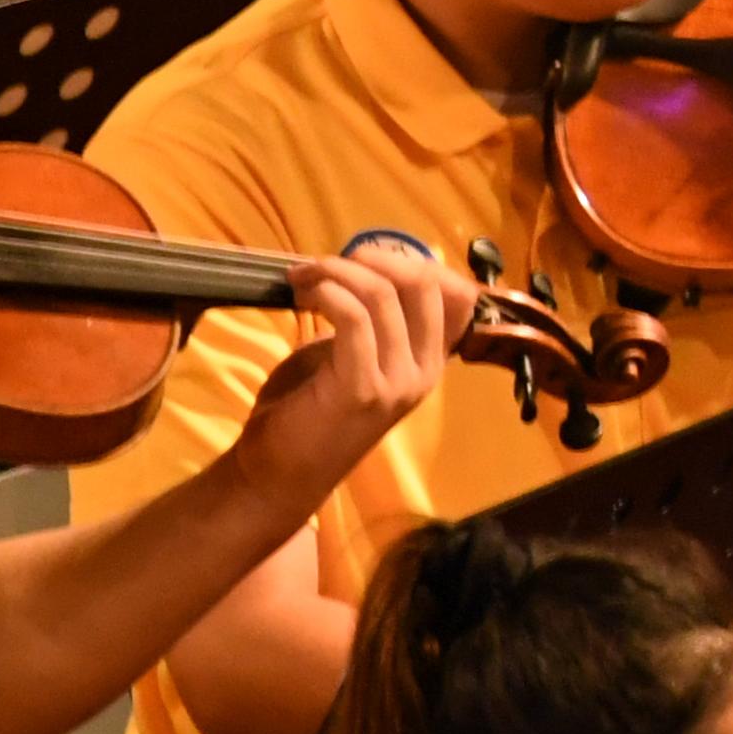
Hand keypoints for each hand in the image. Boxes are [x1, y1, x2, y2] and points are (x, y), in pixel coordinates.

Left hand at [224, 236, 475, 509]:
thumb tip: (359, 271)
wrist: (276, 477)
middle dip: (374, 257)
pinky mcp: (362, 388)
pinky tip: (303, 295)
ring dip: (337, 271)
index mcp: (430, 361)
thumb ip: (366, 322)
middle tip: (327, 262)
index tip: (363, 259)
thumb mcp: (347, 358)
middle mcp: (426, 370)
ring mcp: (398, 381)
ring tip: (302, 277)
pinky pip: (355, 317)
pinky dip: (328, 293)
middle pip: (425, 283)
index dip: (412, 260)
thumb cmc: (307, 415)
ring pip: (384, 294)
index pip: (456, 293)